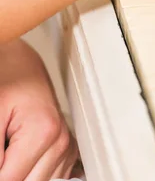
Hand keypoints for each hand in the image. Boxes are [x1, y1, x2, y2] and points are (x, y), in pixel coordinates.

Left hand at [0, 40, 77, 180]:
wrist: (23, 66)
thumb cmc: (8, 82)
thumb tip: (0, 177)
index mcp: (44, 132)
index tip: (0, 150)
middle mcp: (62, 142)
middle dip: (9, 173)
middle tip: (5, 145)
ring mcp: (67, 147)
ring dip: (22, 173)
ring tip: (12, 148)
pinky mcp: (68, 151)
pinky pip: (51, 179)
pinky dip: (34, 174)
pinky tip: (23, 158)